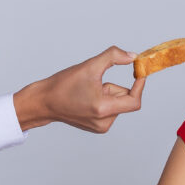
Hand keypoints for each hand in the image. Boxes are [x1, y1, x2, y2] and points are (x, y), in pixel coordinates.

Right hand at [14, 46, 145, 132]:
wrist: (44, 102)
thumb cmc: (63, 85)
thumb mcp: (89, 66)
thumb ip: (113, 57)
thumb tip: (132, 56)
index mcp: (103, 109)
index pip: (134, 101)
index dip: (140, 85)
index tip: (139, 72)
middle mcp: (104, 122)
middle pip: (124, 99)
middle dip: (113, 87)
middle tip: (95, 81)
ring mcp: (100, 126)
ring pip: (116, 103)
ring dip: (107, 93)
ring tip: (86, 91)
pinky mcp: (96, 127)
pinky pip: (109, 109)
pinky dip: (102, 100)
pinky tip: (85, 99)